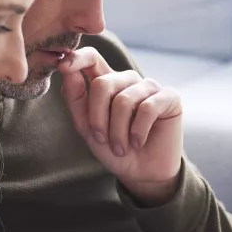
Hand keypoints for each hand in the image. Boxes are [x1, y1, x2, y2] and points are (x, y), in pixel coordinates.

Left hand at [59, 48, 183, 204]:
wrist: (141, 173)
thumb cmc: (113, 149)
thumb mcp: (87, 128)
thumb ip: (75, 99)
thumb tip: (66, 69)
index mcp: (107, 82)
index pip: (92, 58)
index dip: (77, 58)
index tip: (62, 66)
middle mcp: (128, 80)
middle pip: (103, 84)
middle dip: (97, 118)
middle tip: (102, 140)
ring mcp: (149, 86)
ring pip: (123, 100)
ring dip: (118, 132)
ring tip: (121, 148)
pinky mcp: (169, 97)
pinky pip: (147, 108)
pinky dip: (138, 131)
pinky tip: (138, 142)